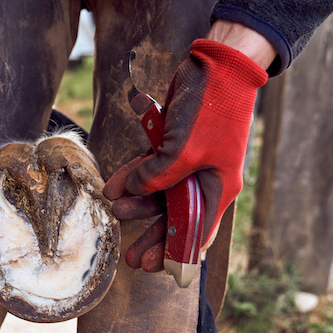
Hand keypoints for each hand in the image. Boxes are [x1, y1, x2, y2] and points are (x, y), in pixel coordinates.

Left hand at [104, 38, 267, 271]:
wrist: (216, 63)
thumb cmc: (211, 109)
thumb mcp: (183, 151)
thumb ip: (157, 178)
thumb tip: (134, 193)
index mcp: (219, 189)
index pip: (198, 232)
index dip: (175, 253)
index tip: (153, 268)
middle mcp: (206, 180)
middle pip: (176, 219)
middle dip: (153, 237)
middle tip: (130, 259)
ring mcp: (190, 162)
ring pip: (160, 194)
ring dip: (136, 202)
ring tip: (113, 209)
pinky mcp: (174, 145)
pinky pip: (151, 169)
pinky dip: (133, 176)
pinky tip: (113, 185)